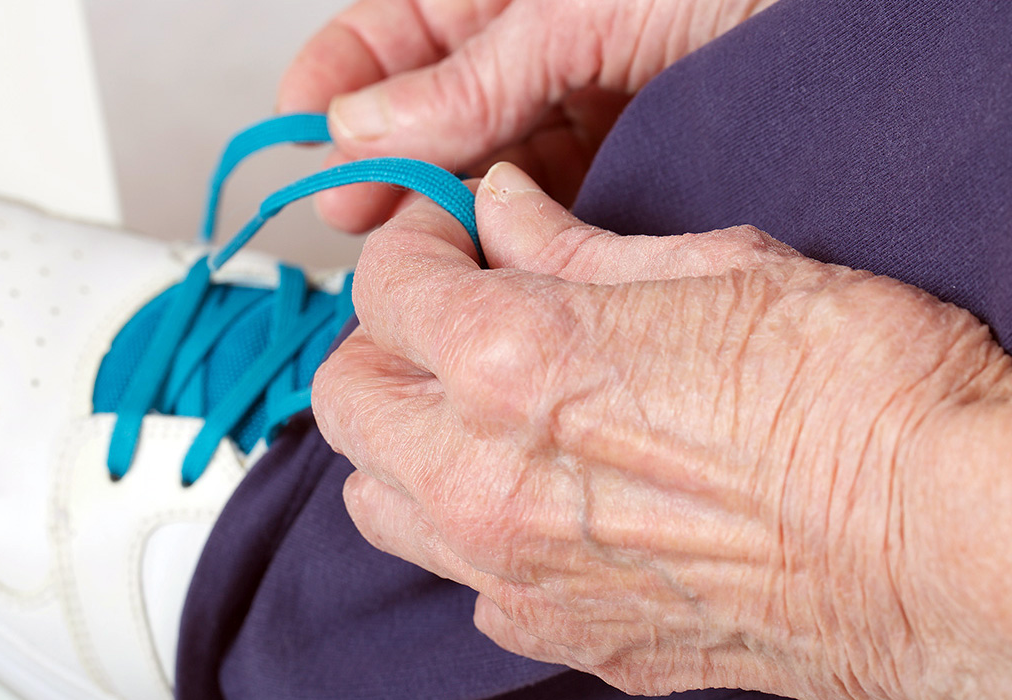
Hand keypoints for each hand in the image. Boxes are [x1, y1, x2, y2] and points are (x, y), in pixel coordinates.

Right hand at [278, 0, 776, 232]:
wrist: (865, 17)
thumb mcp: (574, 7)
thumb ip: (469, 76)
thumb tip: (361, 128)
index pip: (395, 29)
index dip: (339, 78)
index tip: (300, 132)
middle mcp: (540, 38)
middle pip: (431, 107)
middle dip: (386, 159)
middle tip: (353, 212)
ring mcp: (584, 97)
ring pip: (486, 160)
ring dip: (446, 205)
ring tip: (413, 245)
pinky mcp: (630, 156)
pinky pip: (552, 197)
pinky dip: (516, 228)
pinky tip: (490, 251)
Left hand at [311, 163, 1011, 697]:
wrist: (953, 549)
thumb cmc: (864, 400)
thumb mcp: (717, 268)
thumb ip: (574, 245)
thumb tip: (506, 211)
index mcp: (512, 364)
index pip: (383, 288)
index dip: (415, 243)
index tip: (453, 235)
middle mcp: (486, 481)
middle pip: (348, 400)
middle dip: (384, 340)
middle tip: (451, 313)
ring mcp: (516, 574)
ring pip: (379, 502)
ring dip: (405, 440)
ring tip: (476, 407)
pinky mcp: (563, 636)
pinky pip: (462, 578)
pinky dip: (471, 527)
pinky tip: (539, 495)